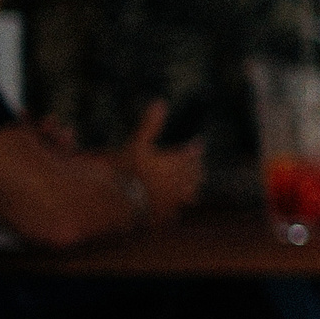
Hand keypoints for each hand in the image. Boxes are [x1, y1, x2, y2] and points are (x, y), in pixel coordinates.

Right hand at [107, 101, 205, 219]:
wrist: (120, 205)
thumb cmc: (128, 172)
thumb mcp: (137, 145)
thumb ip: (150, 125)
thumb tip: (160, 101)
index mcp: (177, 165)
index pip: (193, 153)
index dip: (195, 148)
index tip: (199, 143)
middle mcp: (180, 183)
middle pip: (194, 174)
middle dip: (196, 167)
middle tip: (198, 163)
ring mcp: (174, 201)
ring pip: (190, 193)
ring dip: (192, 187)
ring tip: (193, 187)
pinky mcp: (165, 216)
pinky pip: (176, 211)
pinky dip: (177, 206)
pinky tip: (176, 208)